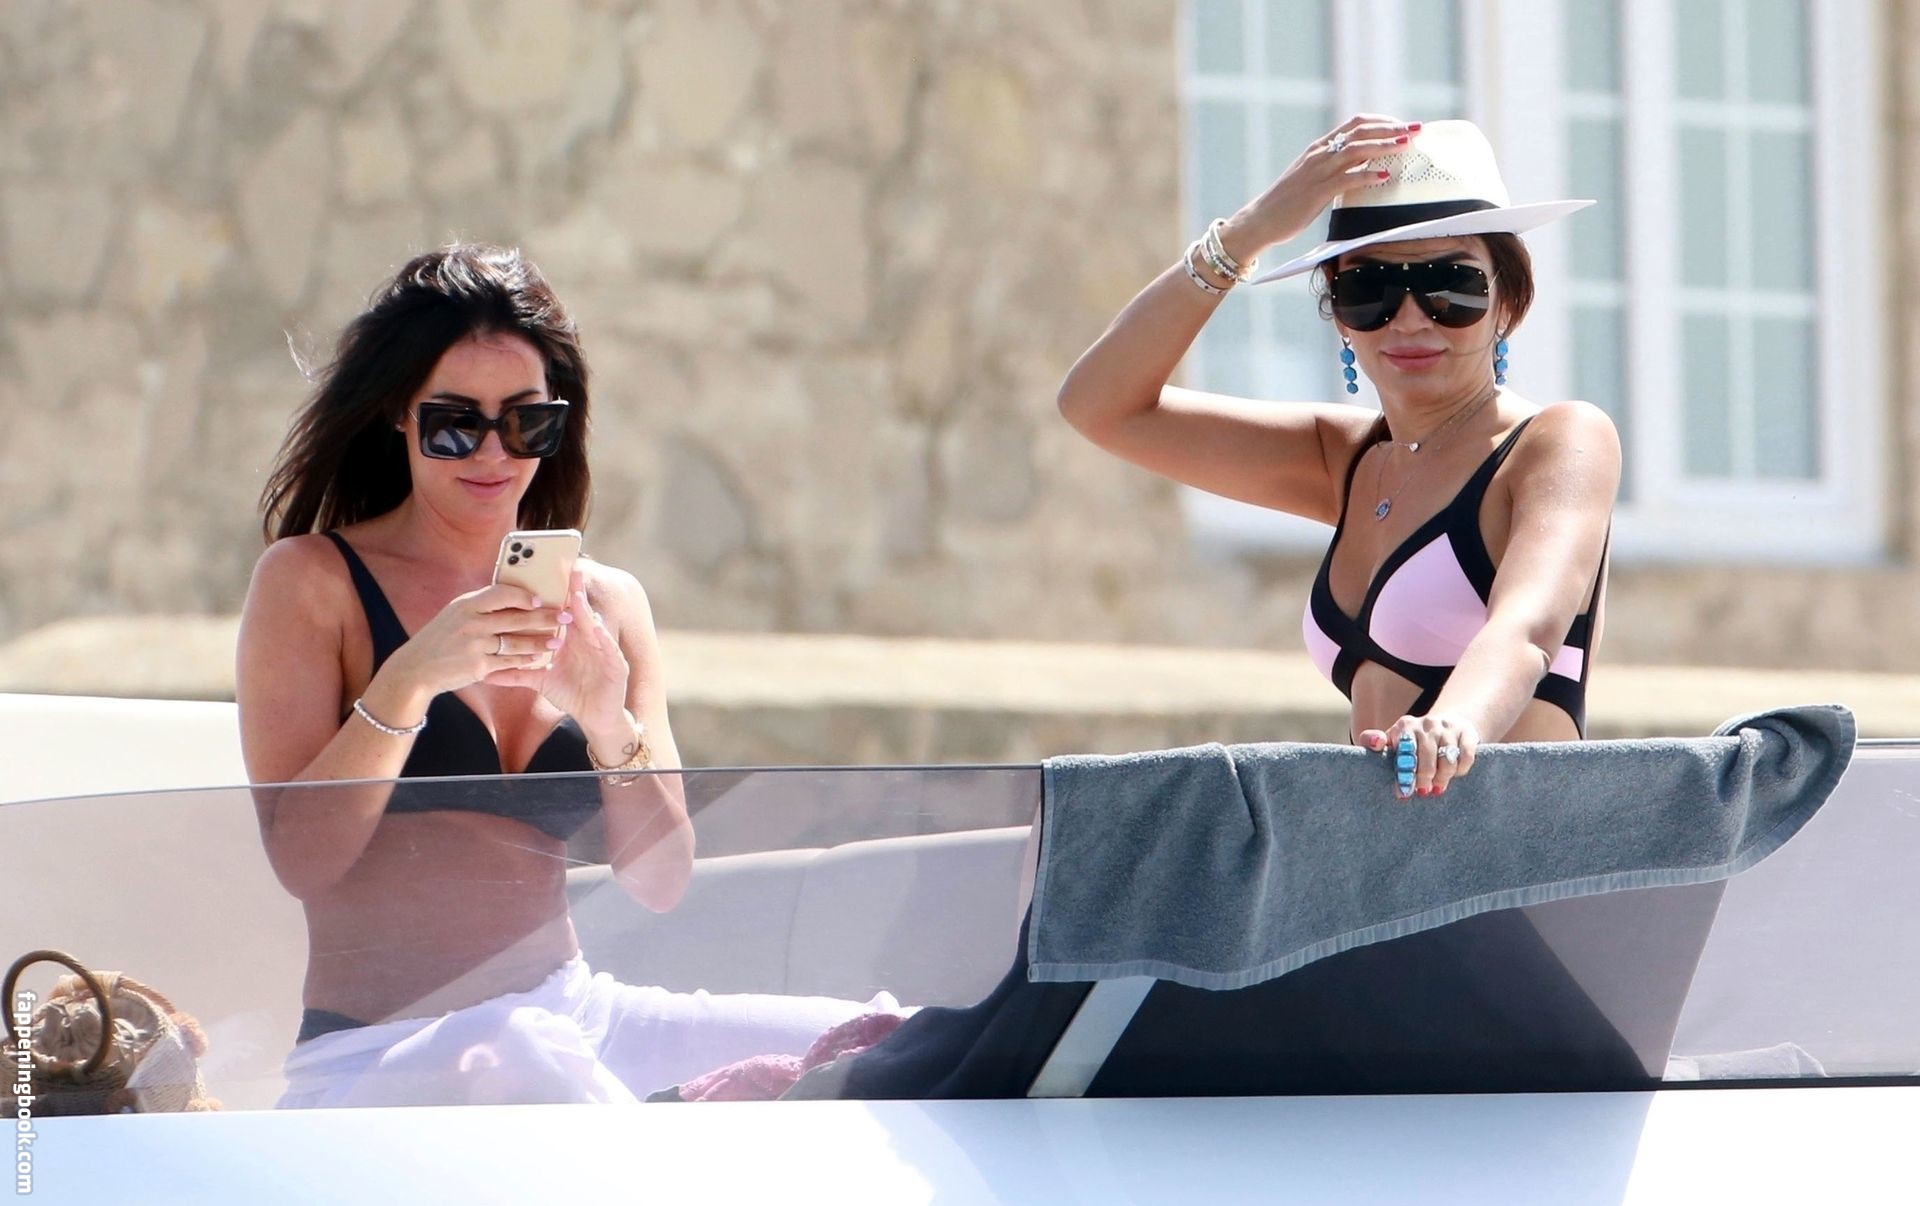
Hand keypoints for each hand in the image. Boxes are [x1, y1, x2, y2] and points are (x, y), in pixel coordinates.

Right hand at [383, 582, 564, 700]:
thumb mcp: (455, 613)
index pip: (500, 594)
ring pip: (516, 643)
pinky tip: (539, 659)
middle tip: (564, 618)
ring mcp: (475, 646)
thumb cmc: (440, 638)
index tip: (540, 599)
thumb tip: (514, 595)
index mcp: (466, 604)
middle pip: (515, 619)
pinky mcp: (478, 667)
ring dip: (540, 643)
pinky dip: (526, 661)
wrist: (416, 668)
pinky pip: (509, 662)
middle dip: (544, 619)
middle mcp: (471, 623)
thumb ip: (481, 605)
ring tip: (558, 642)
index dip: (522, 596)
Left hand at [491, 569, 631, 734]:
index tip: (543, 574)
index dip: (554, 595)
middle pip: (579, 612)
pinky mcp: (616, 664)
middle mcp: (588, 639)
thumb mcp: (541, 681)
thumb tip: (487, 674)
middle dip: (573, 591)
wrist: (595, 717)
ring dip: (586, 611)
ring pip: (594, 625)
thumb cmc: (572, 694)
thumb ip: (517, 674)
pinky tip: (597, 628)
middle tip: (567, 570)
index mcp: (571, 639)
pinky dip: (603, 638)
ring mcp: (603, 650)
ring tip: (576, 596)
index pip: (561, 612)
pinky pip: (609, 648)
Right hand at [1219, 114, 1420, 259]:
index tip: (1403, 125)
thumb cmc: (1288, 203)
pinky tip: (1385, 177)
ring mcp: (1317, 172)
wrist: (1261, 219)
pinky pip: (1346, 179)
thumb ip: (1335, 168)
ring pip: (1356, 150)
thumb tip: (1364, 166)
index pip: (1356, 123)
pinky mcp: (1316, 192)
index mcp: (1319, 148)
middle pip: (1360, 131)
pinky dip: (1367, 175)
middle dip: (1391, 128)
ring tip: (1405, 147)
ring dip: (1383, 146)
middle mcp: (1319, 154)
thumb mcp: (1313, 177)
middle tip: (1415, 130)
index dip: (1383, 121)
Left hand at [1360, 714, 1479, 799]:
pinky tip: (1454, 774)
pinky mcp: (1467, 733)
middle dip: (1423, 779)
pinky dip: (1460, 770)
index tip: (1403, 792)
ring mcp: (1448, 727)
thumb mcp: (1392, 740)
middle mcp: (1427, 723)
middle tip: (1423, 792)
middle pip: (1427, 758)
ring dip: (1442, 778)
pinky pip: (1466, 757)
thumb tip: (1375, 742)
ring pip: (1447, 760)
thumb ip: (1373, 741)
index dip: (1404, 774)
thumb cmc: (1413, 740)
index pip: (1404, 751)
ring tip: (1437, 788)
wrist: (1447, 724)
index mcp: (1405, 726)